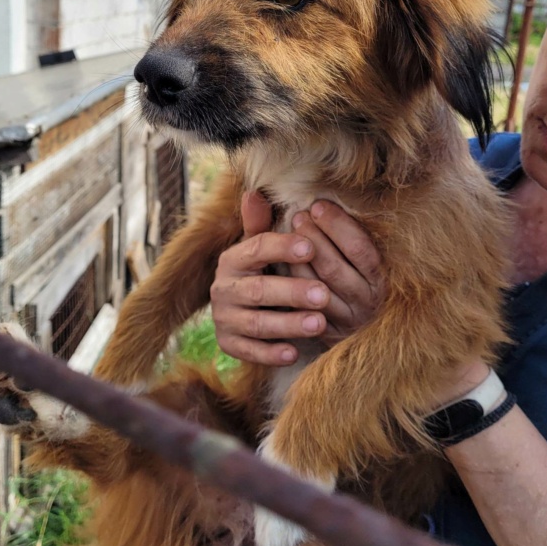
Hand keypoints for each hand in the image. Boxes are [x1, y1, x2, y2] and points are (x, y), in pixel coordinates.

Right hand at [211, 193, 385, 365]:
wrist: (238, 310)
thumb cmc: (260, 271)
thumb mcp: (260, 247)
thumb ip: (260, 224)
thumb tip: (254, 192)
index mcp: (233, 258)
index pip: (256, 249)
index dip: (282, 247)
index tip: (310, 246)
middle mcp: (223, 288)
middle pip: (258, 290)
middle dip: (291, 292)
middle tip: (323, 293)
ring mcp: (224, 318)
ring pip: (257, 323)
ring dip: (288, 324)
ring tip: (320, 322)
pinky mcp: (228, 344)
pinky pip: (249, 351)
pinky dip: (270, 353)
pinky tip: (294, 352)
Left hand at [289, 201, 385, 346]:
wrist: (360, 325)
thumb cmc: (357, 277)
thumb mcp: (359, 256)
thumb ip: (345, 230)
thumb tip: (321, 197)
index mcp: (381, 280)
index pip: (360, 249)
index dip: (338, 225)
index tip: (317, 205)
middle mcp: (368, 302)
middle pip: (334, 267)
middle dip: (312, 238)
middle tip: (297, 216)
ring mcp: (347, 320)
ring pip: (315, 286)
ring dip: (296, 259)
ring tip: (285, 234)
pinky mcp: (328, 335)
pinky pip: (303, 306)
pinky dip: (291, 284)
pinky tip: (279, 264)